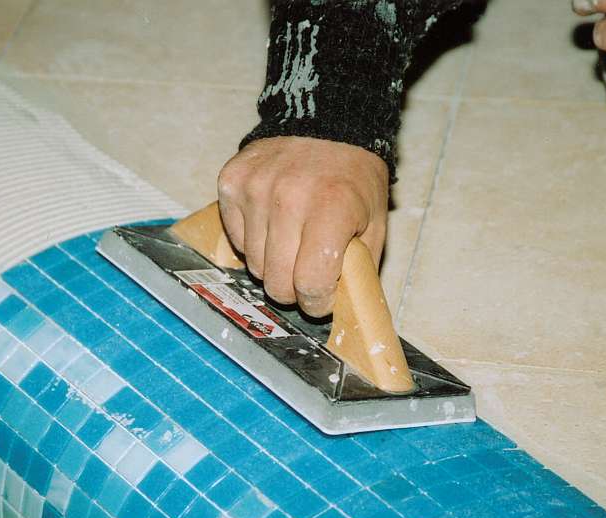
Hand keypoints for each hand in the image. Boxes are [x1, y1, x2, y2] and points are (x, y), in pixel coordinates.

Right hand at [217, 136, 388, 317]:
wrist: (326, 122)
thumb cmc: (354, 179)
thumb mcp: (374, 223)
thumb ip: (358, 268)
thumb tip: (339, 308)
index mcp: (332, 208)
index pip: (310, 282)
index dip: (317, 302)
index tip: (321, 298)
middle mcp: (289, 197)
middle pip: (276, 281)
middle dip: (293, 290)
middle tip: (306, 275)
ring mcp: (255, 188)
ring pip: (253, 264)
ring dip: (273, 264)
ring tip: (292, 242)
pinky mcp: (231, 182)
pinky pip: (237, 238)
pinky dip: (253, 240)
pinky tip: (273, 222)